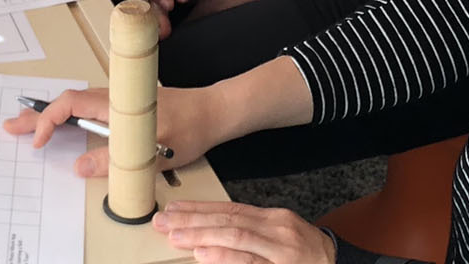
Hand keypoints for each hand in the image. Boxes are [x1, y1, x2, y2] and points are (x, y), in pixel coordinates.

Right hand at [2, 84, 219, 175]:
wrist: (214, 112)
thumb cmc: (191, 125)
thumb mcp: (154, 150)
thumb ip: (115, 161)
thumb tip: (80, 168)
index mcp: (117, 101)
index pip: (71, 103)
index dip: (49, 120)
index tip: (39, 142)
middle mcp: (114, 97)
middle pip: (67, 103)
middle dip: (37, 115)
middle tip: (10, 126)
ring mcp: (118, 102)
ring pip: (76, 105)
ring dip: (50, 116)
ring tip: (27, 127)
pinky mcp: (125, 108)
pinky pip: (88, 110)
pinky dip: (68, 117)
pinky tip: (62, 126)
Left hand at [152, 201, 334, 263]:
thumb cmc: (304, 256)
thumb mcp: (277, 236)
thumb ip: (247, 232)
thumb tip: (207, 231)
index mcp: (271, 219)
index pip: (229, 209)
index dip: (199, 209)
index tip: (174, 211)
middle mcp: (276, 230)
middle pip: (228, 220)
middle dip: (192, 221)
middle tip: (164, 222)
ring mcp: (280, 250)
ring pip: (236, 237)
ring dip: (202, 235)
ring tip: (176, 235)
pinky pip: (250, 262)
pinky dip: (225, 257)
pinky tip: (204, 254)